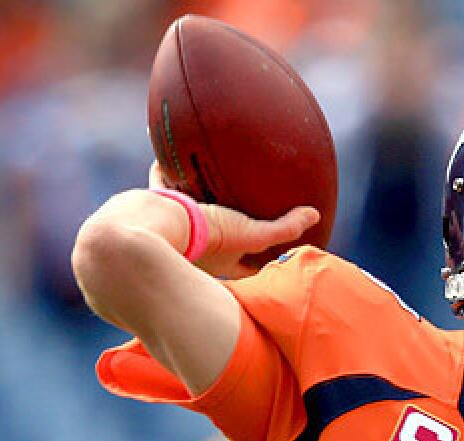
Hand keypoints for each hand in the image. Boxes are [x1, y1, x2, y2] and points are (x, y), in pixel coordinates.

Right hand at [148, 161, 318, 278]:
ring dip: (196, 197)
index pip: (243, 269)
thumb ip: (282, 228)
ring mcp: (173, 229)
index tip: (272, 256)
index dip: (256, 264)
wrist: (149, 233)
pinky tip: (170, 148)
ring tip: (206, 178)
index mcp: (218, 263)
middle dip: (225, 225)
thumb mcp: (250, 234)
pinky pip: (162, 183)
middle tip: (238, 210)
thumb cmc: (205, 239)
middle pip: (214, 238)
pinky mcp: (153, 207)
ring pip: (187, 211)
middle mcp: (194, 249)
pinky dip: (166, 168)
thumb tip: (314, 215)